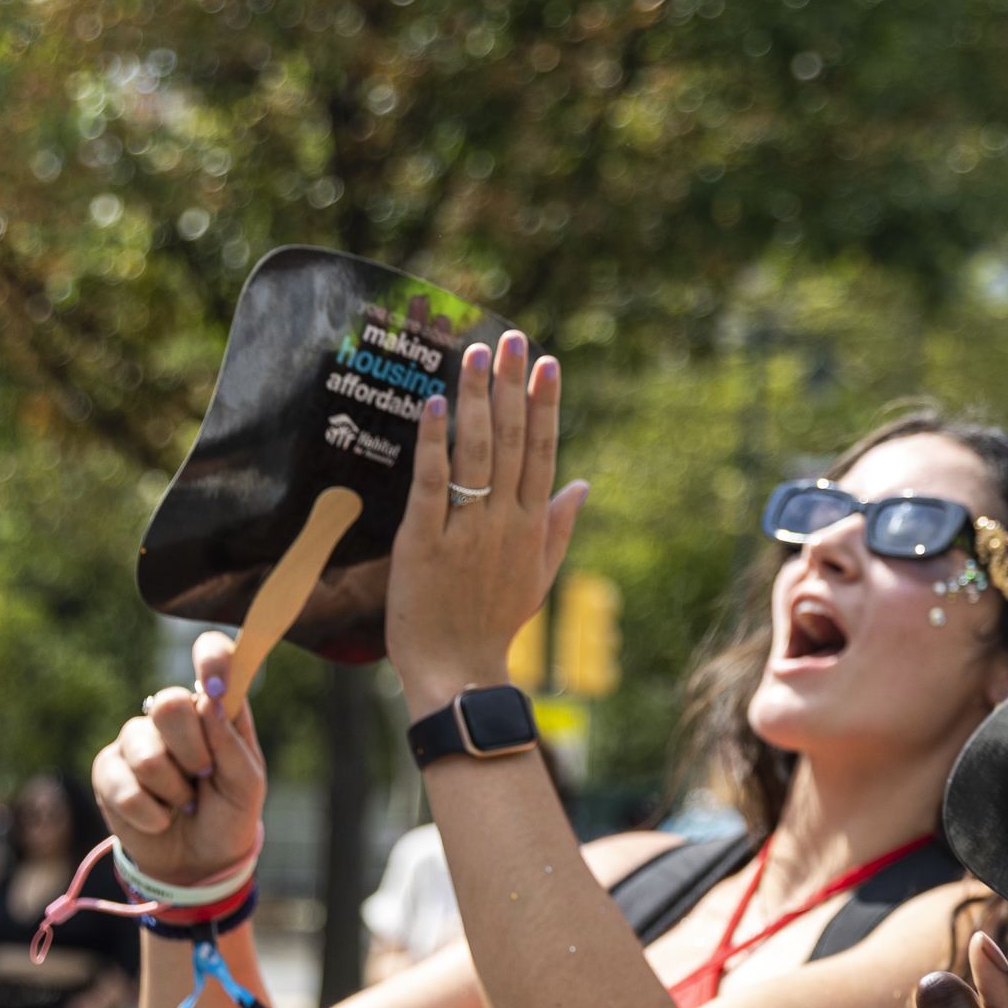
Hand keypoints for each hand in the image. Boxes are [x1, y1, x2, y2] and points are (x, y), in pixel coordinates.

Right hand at [92, 630, 266, 887]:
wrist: (197, 862)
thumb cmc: (228, 814)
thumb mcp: (247, 785)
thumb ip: (232, 743)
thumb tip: (211, 699)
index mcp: (215, 709)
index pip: (211, 657)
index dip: (211, 658)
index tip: (216, 683)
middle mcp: (173, 716)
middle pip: (169, 704)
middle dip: (192, 751)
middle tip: (204, 776)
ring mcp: (136, 739)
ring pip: (146, 752)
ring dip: (173, 791)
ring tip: (184, 804)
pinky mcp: (107, 769)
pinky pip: (124, 786)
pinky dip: (151, 813)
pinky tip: (160, 819)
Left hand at [391, 332, 588, 711]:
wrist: (459, 670)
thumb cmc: (494, 623)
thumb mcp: (537, 575)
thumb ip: (558, 525)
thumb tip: (583, 484)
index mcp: (531, 525)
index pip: (543, 451)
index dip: (545, 404)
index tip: (546, 362)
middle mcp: (504, 521)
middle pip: (514, 441)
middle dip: (512, 386)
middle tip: (511, 337)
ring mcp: (466, 530)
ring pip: (476, 453)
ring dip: (476, 401)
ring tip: (474, 355)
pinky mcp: (424, 542)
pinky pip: (432, 484)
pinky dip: (433, 444)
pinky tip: (432, 406)